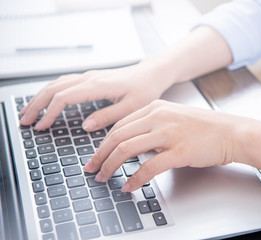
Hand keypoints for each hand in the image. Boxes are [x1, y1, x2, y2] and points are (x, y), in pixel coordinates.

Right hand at [20, 62, 173, 130]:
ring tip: (29, 112)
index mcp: (98, 85)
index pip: (64, 97)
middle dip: (36, 104)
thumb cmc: (145, 89)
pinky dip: (51, 91)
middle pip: (54, 88)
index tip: (41, 127)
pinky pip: (65, 81)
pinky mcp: (91, 78)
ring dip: (40, 97)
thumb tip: (86, 125)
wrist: (151, 74)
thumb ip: (108, 116)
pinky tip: (47, 98)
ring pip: (56, 83)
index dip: (49, 112)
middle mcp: (90, 78)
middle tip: (25, 121)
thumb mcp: (131, 107)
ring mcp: (89, 76)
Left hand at [84, 100, 244, 191]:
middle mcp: (158, 117)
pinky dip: (135, 179)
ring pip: (127, 149)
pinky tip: (129, 186)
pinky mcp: (179, 151)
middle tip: (92, 169)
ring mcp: (168, 133)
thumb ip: (151, 127)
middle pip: (117, 136)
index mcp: (155, 108)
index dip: (103, 143)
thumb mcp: (174, 117)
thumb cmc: (205, 127)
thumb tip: (132, 145)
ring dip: (111, 166)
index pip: (119, 126)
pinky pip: (149, 167)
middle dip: (100, 156)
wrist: (231, 132)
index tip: (96, 156)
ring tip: (104, 178)